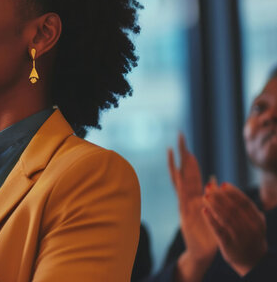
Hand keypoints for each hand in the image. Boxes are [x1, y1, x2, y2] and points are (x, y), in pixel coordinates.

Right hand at [167, 133, 216, 281]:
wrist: (201, 254)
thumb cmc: (209, 234)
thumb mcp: (213, 210)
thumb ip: (213, 195)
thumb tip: (216, 178)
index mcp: (196, 198)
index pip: (192, 175)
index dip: (189, 160)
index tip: (186, 146)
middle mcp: (188, 199)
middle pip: (184, 172)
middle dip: (182, 154)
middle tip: (180, 136)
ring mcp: (185, 205)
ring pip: (180, 180)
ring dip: (177, 165)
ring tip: (173, 149)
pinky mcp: (185, 213)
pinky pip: (183, 195)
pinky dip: (181, 184)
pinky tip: (179, 172)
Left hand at [202, 182, 267, 276]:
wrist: (253, 261)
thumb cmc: (250, 235)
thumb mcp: (253, 221)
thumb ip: (243, 206)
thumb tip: (223, 185)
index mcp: (258, 220)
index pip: (245, 203)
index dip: (233, 192)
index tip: (222, 184)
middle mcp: (251, 228)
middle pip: (233, 208)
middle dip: (220, 196)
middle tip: (209, 186)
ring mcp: (240, 237)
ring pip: (225, 218)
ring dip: (214, 205)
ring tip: (204, 196)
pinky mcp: (228, 245)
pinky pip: (218, 230)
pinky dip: (210, 219)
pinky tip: (204, 210)